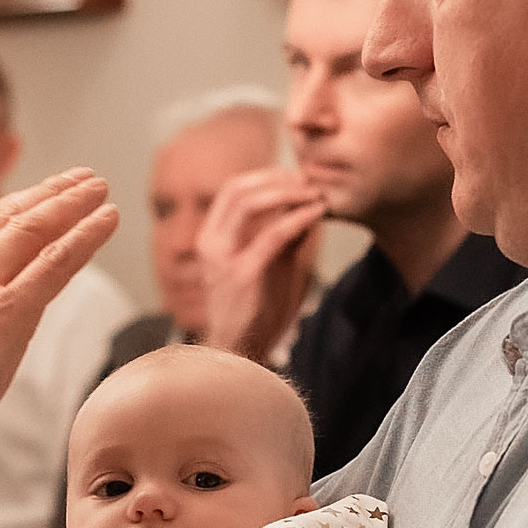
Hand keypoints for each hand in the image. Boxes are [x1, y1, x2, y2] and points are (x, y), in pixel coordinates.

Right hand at [0, 169, 116, 448]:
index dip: (6, 208)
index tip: (30, 198)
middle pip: (5, 217)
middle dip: (45, 195)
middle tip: (76, 180)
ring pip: (33, 228)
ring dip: (71, 204)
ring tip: (98, 189)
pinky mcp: (9, 310)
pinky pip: (56, 261)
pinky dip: (85, 236)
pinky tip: (107, 220)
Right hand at [196, 165, 323, 358]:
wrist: (242, 352)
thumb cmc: (255, 312)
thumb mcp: (268, 265)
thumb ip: (279, 237)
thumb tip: (303, 207)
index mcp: (210, 239)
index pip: (231, 190)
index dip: (264, 175)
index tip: (295, 176)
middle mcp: (210, 244)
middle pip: (237, 189)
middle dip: (276, 177)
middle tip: (308, 180)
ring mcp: (223, 259)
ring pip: (250, 203)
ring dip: (287, 192)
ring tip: (314, 193)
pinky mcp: (243, 275)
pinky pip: (273, 234)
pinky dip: (297, 218)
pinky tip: (316, 214)